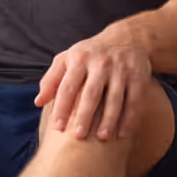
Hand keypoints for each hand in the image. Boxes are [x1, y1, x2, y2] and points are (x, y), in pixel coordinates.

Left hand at [34, 24, 152, 141]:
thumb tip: (38, 102)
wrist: (125, 38)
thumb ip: (51, 80)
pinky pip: (134, 100)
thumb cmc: (89, 54)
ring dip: (109, 119)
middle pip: (91, 93)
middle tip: (79, 136)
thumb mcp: (67, 59)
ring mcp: (121, 70)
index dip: (62, 107)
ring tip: (101, 137)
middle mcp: (100, 64)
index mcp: (80, 60)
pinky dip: (129, 118)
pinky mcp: (138, 76)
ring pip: (114, 98)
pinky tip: (122, 133)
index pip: (68, 86)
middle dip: (85, 115)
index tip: (58, 127)